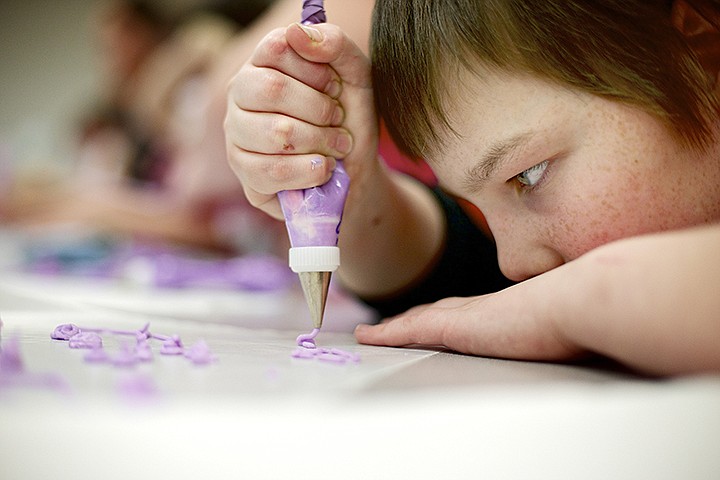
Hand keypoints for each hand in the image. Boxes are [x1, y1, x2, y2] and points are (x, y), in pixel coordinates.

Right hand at [225, 22, 377, 219]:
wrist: (356, 168)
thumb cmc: (349, 117)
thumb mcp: (355, 75)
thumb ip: (334, 44)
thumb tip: (296, 33)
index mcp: (262, 63)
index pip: (276, 48)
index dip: (315, 70)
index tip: (335, 87)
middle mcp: (240, 95)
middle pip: (272, 89)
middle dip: (320, 109)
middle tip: (339, 121)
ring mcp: (236, 135)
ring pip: (275, 133)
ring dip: (320, 142)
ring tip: (337, 147)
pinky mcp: (245, 175)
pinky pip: (272, 172)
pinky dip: (310, 172)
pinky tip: (324, 169)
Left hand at [354, 277, 583, 361]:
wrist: (580, 300)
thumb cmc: (583, 315)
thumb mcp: (566, 324)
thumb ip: (558, 329)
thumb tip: (577, 338)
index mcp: (504, 310)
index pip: (464, 312)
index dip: (443, 315)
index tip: (430, 317)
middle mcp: (480, 308)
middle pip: (435, 312)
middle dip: (412, 319)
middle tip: (390, 326)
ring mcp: (466, 315)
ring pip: (418, 320)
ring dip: (393, 327)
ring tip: (370, 333)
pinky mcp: (456, 326)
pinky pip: (410, 330)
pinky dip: (386, 334)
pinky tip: (367, 337)